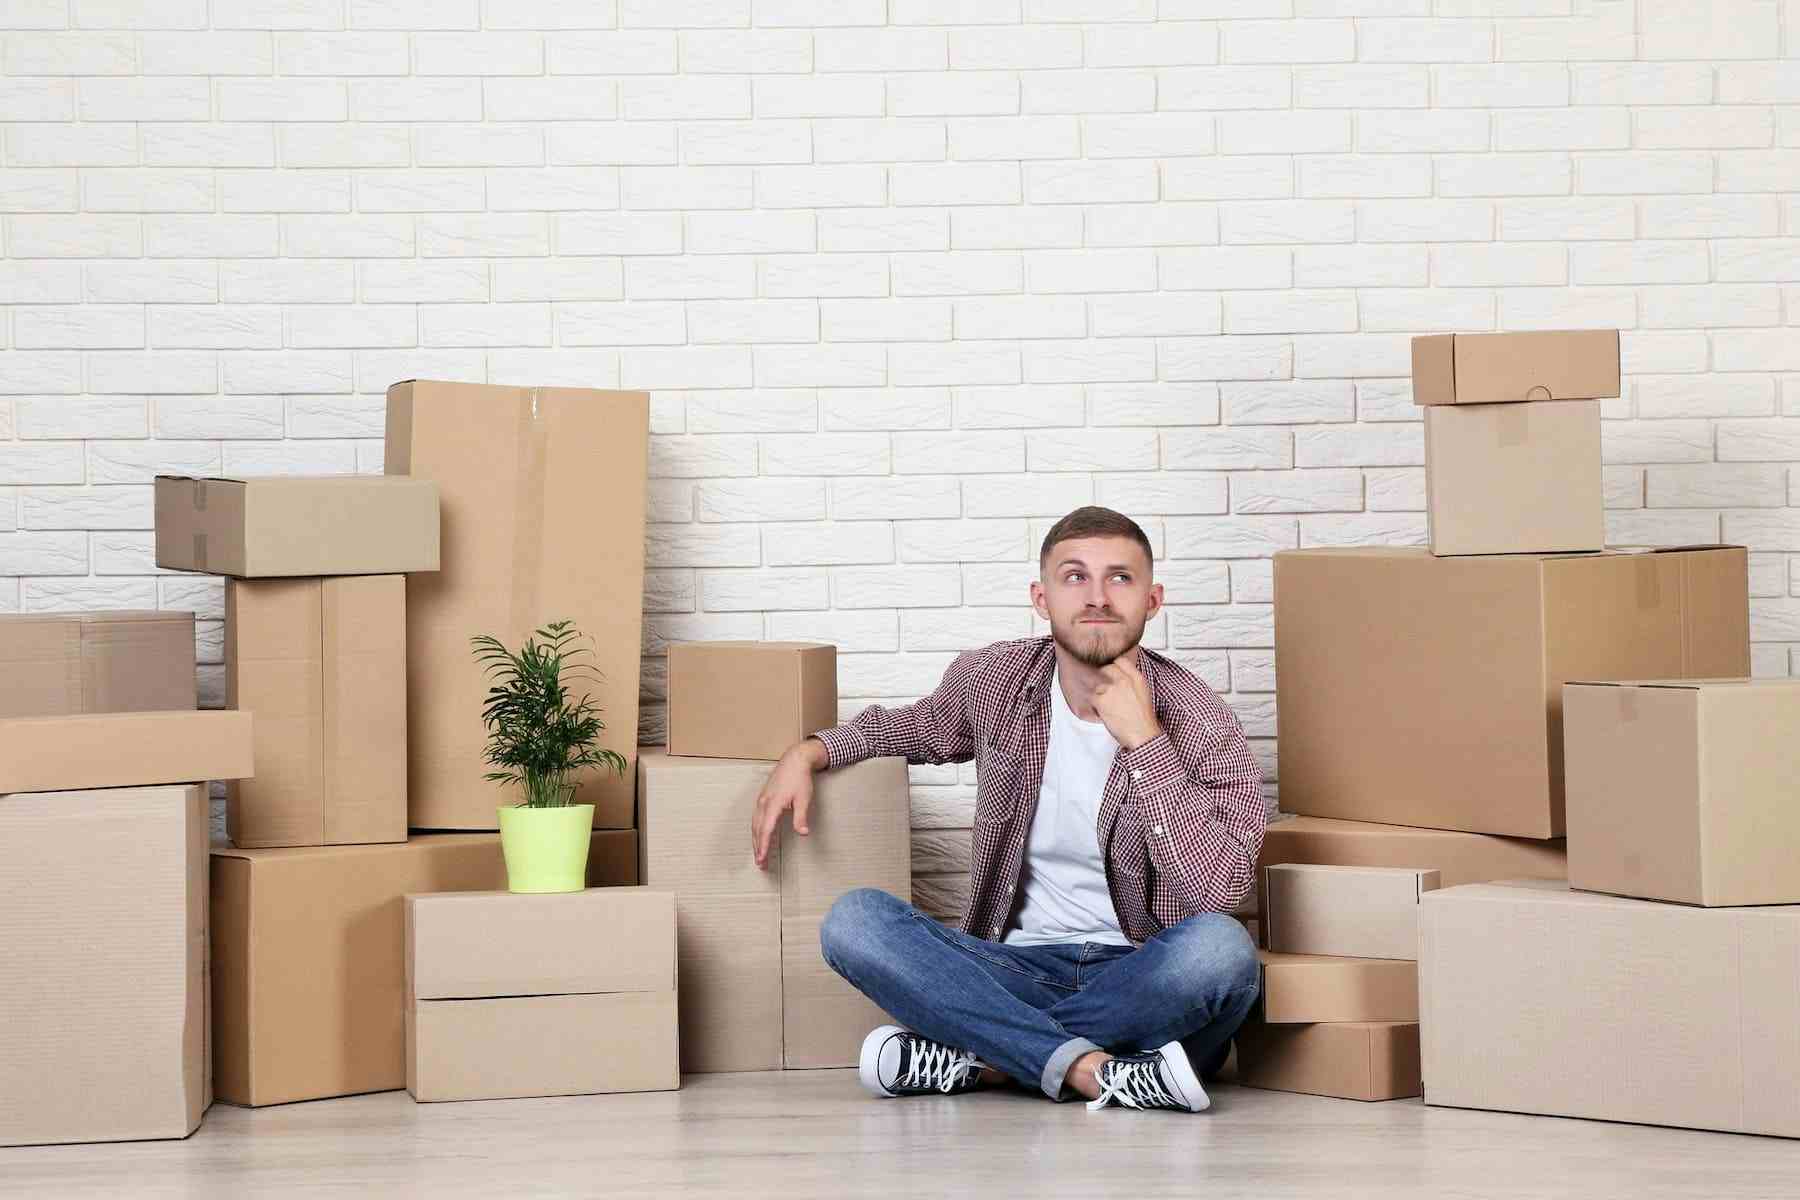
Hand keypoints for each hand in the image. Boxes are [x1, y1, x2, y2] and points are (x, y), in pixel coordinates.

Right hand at [750, 739, 823, 868]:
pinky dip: (756, 830)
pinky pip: (756, 817)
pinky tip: (759, 836)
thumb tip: (802, 833)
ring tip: (759, 854)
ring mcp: (762, 800)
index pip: (766, 830)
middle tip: (761, 864)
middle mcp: (764, 803)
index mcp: (773, 804)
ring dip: (756, 840)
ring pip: (755, 824)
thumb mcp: (804, 798)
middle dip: (757, 847)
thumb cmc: (800, 778)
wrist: (795, 760)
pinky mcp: (763, 798)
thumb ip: (801, 817)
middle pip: (757, 829)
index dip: (763, 846)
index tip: (762, 859)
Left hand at [1092, 650, 1160, 751]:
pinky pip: (1092, 698)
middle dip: (1104, 678)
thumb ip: (1132, 681)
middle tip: (1106, 690)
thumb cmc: (1143, 718)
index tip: (1111, 670)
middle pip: (1106, 669)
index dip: (1113, 665)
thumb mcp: (1144, 693)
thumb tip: (1120, 675)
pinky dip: (1095, 706)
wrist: (1142, 734)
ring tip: (1109, 707)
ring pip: (1098, 685)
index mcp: (1137, 678)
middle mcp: (1124, 680)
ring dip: (1100, 695)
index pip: (1120, 660)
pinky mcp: (1101, 700)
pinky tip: (1104, 713)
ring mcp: (1111, 689)